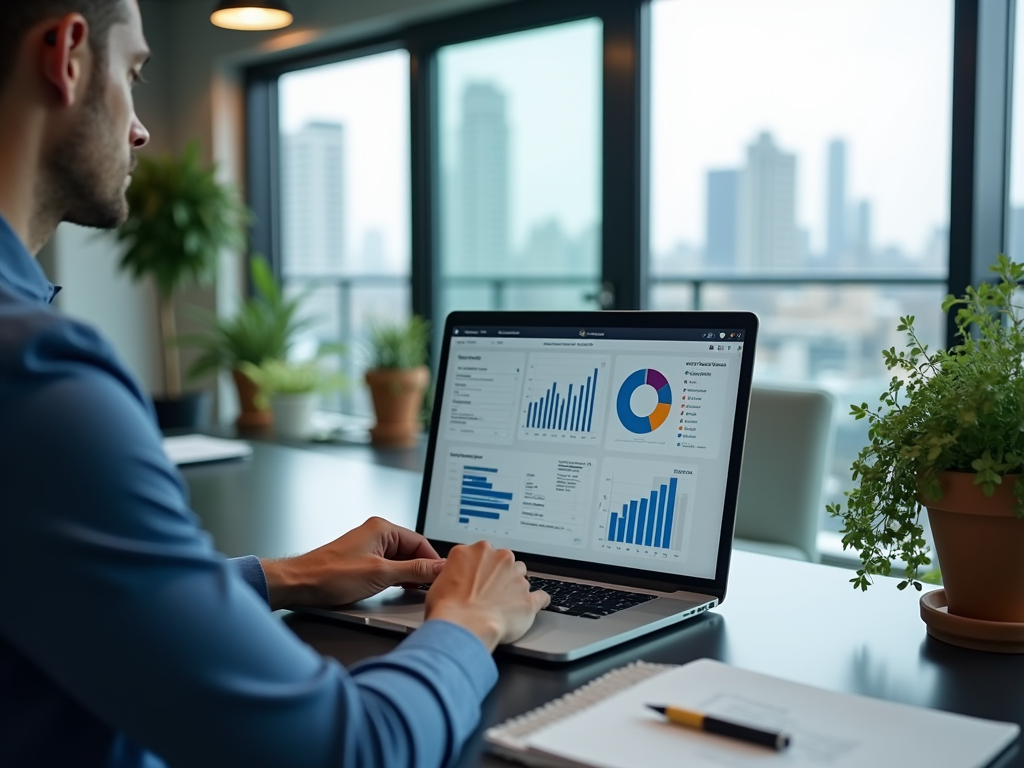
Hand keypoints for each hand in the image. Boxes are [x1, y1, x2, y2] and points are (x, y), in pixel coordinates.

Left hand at [260, 517, 442, 609]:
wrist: (300, 584)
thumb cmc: (330, 575)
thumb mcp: (380, 574)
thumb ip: (413, 571)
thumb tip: (438, 567)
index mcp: (382, 528)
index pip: (420, 541)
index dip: (433, 560)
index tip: (443, 576)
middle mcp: (376, 534)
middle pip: (411, 550)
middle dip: (421, 569)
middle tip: (431, 586)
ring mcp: (369, 547)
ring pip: (400, 560)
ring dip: (408, 575)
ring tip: (414, 590)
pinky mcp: (362, 561)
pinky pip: (388, 566)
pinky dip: (396, 577)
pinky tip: (397, 589)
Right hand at [424, 541, 549, 651]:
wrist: (464, 626)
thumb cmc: (448, 607)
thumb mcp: (440, 579)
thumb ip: (456, 571)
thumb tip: (457, 577)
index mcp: (477, 550)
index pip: (484, 553)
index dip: (482, 567)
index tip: (480, 576)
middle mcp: (500, 559)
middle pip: (506, 561)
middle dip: (500, 574)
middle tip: (489, 592)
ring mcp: (516, 577)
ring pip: (522, 576)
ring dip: (515, 588)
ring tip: (504, 604)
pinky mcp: (529, 598)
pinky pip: (541, 596)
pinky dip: (539, 601)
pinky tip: (536, 605)